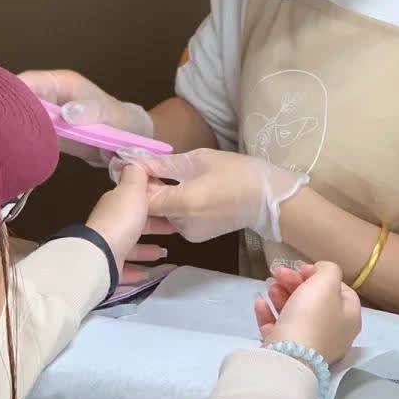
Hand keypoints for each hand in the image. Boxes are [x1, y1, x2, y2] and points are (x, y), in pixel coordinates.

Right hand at [19, 69, 153, 167]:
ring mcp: (47, 115)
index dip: (11, 91)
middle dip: (5, 112)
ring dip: (11, 129)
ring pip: (20, 117)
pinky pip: (29, 134)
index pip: (27, 81)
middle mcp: (49, 96)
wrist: (128, 139)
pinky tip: (11, 153)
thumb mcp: (109, 113)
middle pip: (17, 99)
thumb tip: (67, 113)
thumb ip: (91, 110)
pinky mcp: (47, 132)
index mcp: (60, 83)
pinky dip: (20, 142)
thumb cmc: (120, 119)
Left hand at [86, 163, 172, 269]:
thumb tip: (134, 161)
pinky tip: (149, 273)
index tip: (170, 202)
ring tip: (164, 252)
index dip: (152, 200)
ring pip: (130, 247)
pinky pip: (125, 269)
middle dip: (154, 225)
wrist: (103, 255)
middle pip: (134, 223)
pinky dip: (137, 270)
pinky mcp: (110, 268)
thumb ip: (136, 175)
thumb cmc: (123, 219)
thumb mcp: (132, 189)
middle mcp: (109, 224)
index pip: (134, 199)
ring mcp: (108, 247)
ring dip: (146, 249)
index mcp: (115, 204)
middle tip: (175, 229)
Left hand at [136, 148, 306, 242]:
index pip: (142, 196)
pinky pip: (174, 220)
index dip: (134, 181)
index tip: (132, 164)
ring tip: (169, 178)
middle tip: (152, 168)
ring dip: (160, 198)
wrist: (267, 200)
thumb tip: (137, 161)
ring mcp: (188, 234)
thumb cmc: (237, 172)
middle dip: (147, 188)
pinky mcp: (195, 238)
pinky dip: (173, 207)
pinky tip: (183, 192)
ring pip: (161, 215)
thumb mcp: (199, 159)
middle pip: (151, 207)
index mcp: (182, 202)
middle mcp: (182, 224)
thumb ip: (164, 164)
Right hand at [255, 260, 360, 363]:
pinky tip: (260, 302)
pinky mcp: (289, 351)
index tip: (302, 268)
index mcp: (349, 317)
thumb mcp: (326, 282)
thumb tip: (322, 272)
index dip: (321, 275)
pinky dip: (269, 313)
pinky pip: (280, 328)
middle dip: (295, 282)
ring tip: (270, 286)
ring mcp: (310, 344)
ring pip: (296, 313)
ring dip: (281, 294)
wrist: (289, 356)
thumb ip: (329, 270)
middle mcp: (333, 332)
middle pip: (315, 300)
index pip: (341, 290)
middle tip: (279, 273)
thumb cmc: (312, 316)